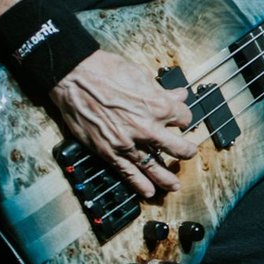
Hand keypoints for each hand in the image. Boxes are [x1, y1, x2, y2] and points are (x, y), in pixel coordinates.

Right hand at [49, 49, 197, 198]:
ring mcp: (128, 142)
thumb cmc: (107, 71)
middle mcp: (147, 128)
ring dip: (166, 177)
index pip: (183, 118)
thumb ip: (162, 91)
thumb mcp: (141, 75)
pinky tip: (148, 192)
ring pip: (153, 166)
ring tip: (174, 185)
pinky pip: (127, 172)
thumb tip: (180, 95)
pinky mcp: (109, 151)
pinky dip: (138, 184)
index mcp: (158, 106)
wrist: (75, 78)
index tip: (179, 119)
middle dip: (185, 151)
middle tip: (188, 154)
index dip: (182, 118)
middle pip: (177, 147)